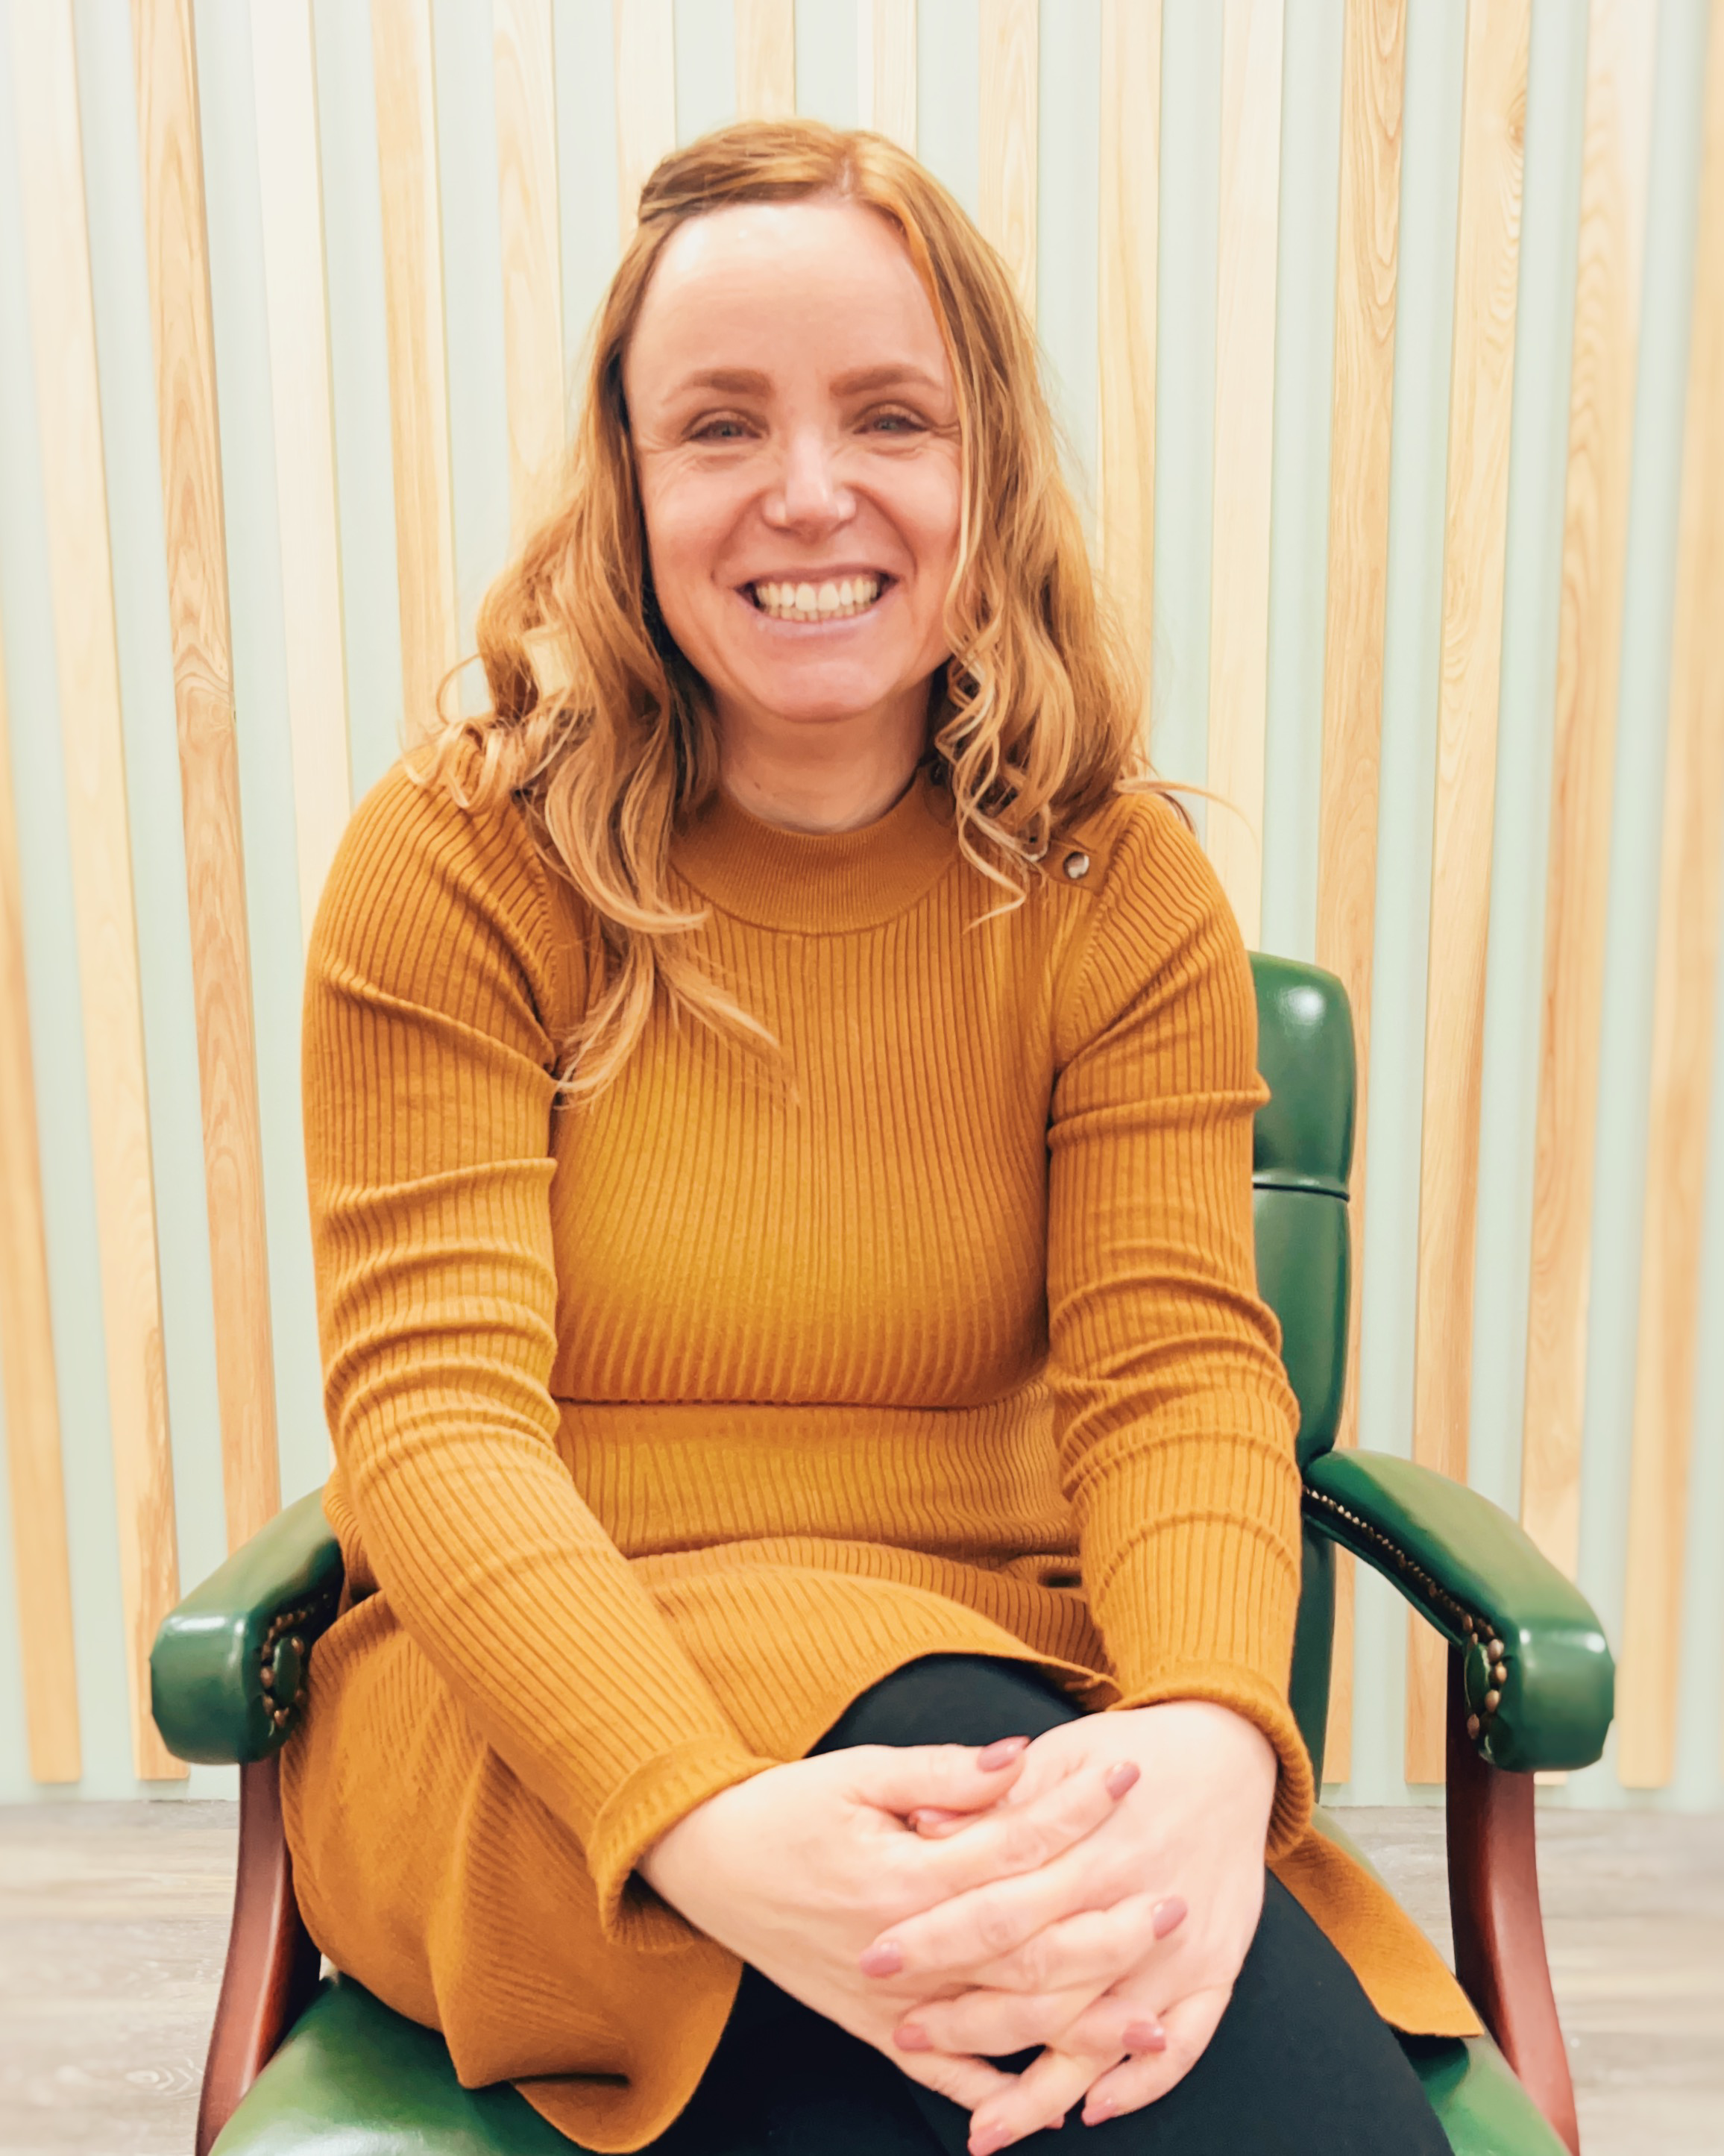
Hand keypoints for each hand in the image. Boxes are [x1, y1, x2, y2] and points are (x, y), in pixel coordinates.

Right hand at [637, 1736, 1141, 2113]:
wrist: (707, 1863)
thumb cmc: (786, 1808)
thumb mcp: (858, 1771)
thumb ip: (942, 1774)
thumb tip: (1021, 1760)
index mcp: (902, 1874)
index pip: (1012, 1846)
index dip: (1075, 1809)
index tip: (1130, 1776)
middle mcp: (903, 1949)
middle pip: (1026, 1949)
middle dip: (1106, 1931)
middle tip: (1173, 1905)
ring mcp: (891, 2001)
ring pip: (1002, 2024)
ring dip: (1080, 2028)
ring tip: (1153, 2024)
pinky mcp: (875, 2028)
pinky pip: (950, 2076)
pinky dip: (1004, 2092)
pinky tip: (1063, 2099)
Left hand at [865, 1702, 1276, 2149]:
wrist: (1228, 1752)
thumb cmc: (1129, 1754)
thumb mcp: (1058, 1756)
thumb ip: (994, 1800)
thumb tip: (920, 1826)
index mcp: (1090, 1849)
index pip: (997, 1909)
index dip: (934, 1939)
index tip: (877, 1961)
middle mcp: (1136, 1906)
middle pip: (1042, 1982)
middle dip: (967, 2020)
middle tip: (905, 2033)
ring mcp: (1183, 1948)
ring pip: (1103, 2034)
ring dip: (1041, 2088)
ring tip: (984, 2129)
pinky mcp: (1218, 1970)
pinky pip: (1186, 2045)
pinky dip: (1140, 2083)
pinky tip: (1089, 2108)